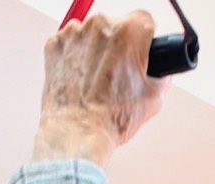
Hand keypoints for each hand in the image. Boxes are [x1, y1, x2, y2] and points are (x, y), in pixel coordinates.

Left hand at [33, 10, 167, 166]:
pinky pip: (69, 44)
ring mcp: (74, 34)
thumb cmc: (111, 118)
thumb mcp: (153, 98)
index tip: (141, 51)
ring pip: (91, 34)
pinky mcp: (54, 45)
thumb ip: (160, 76)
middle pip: (116, 25)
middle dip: (119, 45)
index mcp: (128, 32)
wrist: (77, 133)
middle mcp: (100, 25)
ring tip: (97, 80)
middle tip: (119, 74)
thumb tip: (159, 72)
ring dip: (96, 50)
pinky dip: (75, 57)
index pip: (144, 19)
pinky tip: (80, 80)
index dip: (145, 38)